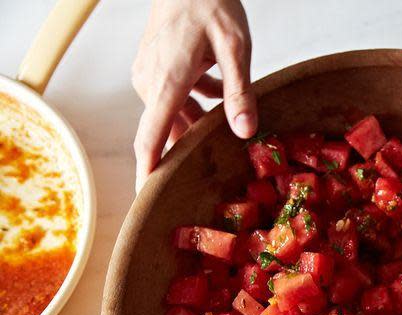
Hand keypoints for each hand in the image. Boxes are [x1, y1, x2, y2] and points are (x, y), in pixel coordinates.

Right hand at [131, 0, 256, 190]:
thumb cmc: (211, 4)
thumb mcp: (236, 47)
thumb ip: (239, 92)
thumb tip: (244, 131)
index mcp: (168, 81)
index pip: (150, 138)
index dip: (149, 172)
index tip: (148, 199)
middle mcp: (151, 81)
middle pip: (163, 131)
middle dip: (182, 153)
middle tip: (203, 178)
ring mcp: (148, 74)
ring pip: (170, 115)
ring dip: (194, 125)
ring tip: (220, 132)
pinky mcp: (152, 67)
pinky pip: (171, 99)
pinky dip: (192, 105)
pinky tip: (215, 98)